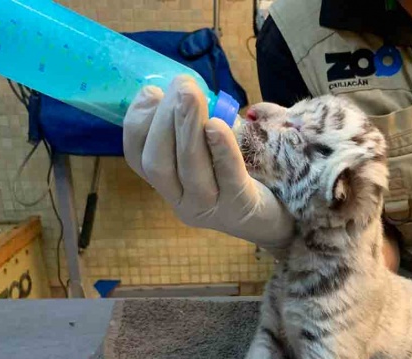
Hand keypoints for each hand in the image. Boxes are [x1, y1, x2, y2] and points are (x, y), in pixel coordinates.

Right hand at [123, 75, 293, 256]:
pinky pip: (227, 175)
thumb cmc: (240, 180)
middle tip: (180, 85)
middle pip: (159, 163)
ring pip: (189, 168)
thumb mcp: (211, 156)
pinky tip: (216, 124)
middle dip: (164, 120)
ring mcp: (210, 208)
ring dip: (187, 126)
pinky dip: (220, 148)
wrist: (274, 219)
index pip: (139, 159)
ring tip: (191, 93)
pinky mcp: (239, 206)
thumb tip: (183, 89)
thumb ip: (194, 130)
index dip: (137, 125)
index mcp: (170, 186)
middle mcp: (183, 202)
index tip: (150, 94)